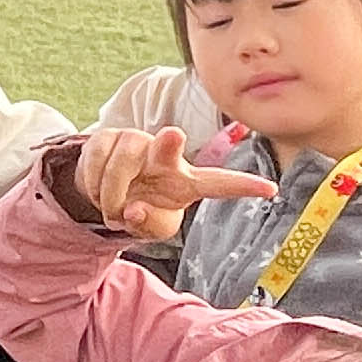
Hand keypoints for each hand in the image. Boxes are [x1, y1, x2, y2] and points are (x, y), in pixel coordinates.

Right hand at [72, 126, 277, 243]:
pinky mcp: (108, 136)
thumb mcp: (150, 226)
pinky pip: (95, 163)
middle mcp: (165, 156)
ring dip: (109, 195)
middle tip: (172, 137)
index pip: (218, 183)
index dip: (243, 187)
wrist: (105, 188)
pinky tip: (97, 189)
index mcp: (186, 181)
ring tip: (112, 208)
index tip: (270, 190)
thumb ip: (146, 225)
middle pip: (169, 149)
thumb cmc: (140, 205)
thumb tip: (132, 209)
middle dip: (169, 143)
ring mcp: (136, 142)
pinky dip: (91, 185)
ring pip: (120, 167)